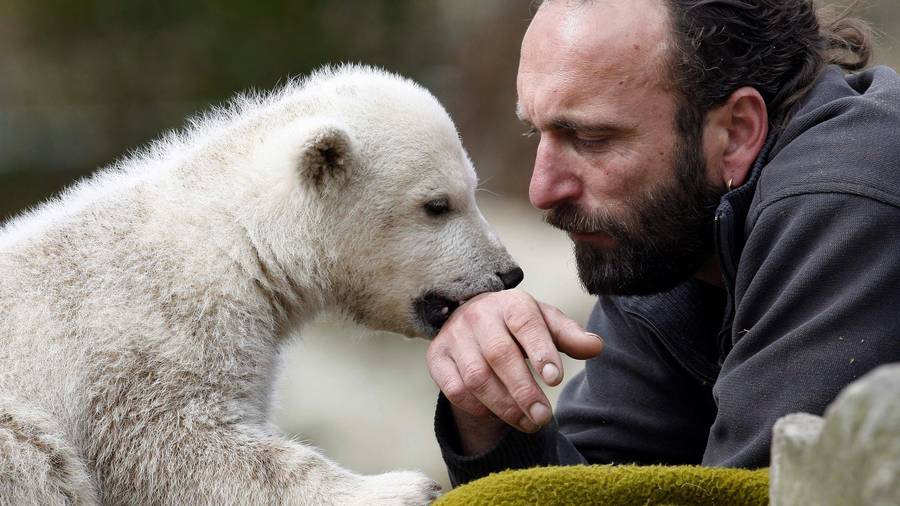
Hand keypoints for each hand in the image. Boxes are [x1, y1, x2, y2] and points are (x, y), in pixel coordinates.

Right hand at [426, 289, 602, 453]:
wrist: (473, 321)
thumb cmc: (518, 325)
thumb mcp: (546, 325)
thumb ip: (569, 336)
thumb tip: (596, 346)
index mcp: (510, 303)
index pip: (526, 324)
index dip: (541, 351)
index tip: (555, 380)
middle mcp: (478, 316)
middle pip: (499, 355)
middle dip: (523, 390)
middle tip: (543, 417)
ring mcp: (454, 336)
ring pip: (476, 377)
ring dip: (503, 405)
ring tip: (528, 424)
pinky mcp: (437, 357)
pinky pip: (454, 389)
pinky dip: (476, 406)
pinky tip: (496, 414)